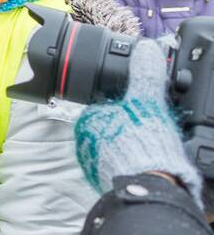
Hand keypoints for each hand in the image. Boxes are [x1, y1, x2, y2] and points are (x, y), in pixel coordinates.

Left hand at [74, 39, 203, 206]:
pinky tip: (146, 163)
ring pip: (114, 148)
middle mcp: (84, 141)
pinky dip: (132, 164)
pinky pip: (119, 166)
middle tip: (150, 133)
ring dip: (130, 148)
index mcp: (89, 119)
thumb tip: (147, 48)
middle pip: (111, 128)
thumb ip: (146, 75)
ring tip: (150, 149)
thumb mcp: (147, 102)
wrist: (147, 186)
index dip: (129, 109)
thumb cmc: (143, 143)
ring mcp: (92, 163)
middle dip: (129, 129)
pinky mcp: (103, 182)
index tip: (143, 114)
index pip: (107, 107)